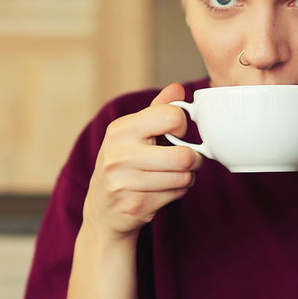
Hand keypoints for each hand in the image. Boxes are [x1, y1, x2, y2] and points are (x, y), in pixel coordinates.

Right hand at [83, 83, 203, 239]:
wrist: (102, 210)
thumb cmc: (124, 165)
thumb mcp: (133, 133)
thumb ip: (157, 110)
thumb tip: (177, 88)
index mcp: (121, 129)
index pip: (171, 117)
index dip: (182, 126)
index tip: (177, 133)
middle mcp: (119, 154)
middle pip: (184, 155)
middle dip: (194, 159)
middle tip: (189, 160)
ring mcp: (125, 182)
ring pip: (183, 177)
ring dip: (187, 177)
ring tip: (175, 175)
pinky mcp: (135, 205)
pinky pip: (176, 194)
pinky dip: (178, 192)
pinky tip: (165, 189)